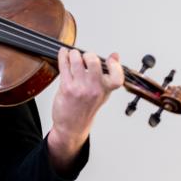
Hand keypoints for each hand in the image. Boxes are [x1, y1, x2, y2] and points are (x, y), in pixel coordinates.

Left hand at [47, 48, 123, 169]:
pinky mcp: (66, 88)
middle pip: (94, 63)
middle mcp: (94, 89)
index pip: (117, 77)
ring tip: (72, 55)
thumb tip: (116, 55)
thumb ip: (109, 74)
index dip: (115, 65)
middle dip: (88, 55)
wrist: (72, 126)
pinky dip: (63, 56)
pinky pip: (64, 66)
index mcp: (105, 90)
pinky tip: (63, 54)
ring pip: (76, 61)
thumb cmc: (86, 109)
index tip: (110, 59)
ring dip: (73, 54)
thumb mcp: (103, 93)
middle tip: (85, 56)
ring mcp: (80, 88)